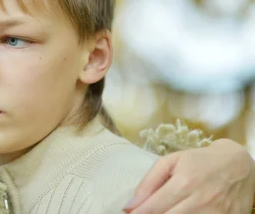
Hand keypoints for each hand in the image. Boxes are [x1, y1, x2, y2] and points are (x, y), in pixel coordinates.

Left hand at [124, 138, 254, 213]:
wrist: (238, 164)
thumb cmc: (199, 161)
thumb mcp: (172, 161)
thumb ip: (149, 181)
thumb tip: (131, 203)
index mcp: (184, 182)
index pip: (155, 205)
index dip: (139, 213)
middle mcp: (200, 200)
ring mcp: (215, 213)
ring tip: (160, 213)